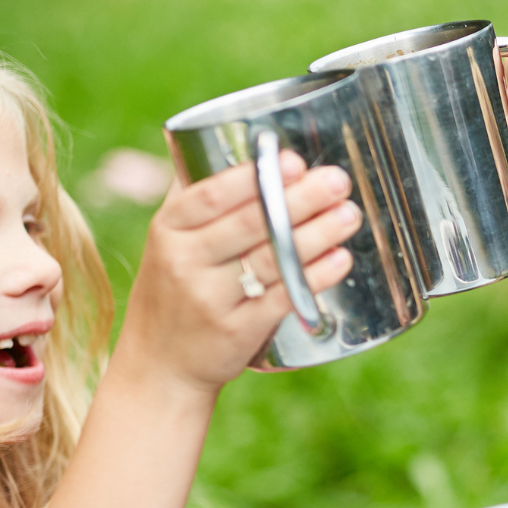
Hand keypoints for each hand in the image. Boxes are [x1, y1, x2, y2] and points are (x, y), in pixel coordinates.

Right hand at [116, 150, 361, 395]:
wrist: (159, 366)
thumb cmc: (173, 292)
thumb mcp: (168, 241)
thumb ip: (195, 198)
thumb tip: (230, 141)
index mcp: (169, 229)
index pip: (211, 195)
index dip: (253, 177)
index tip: (292, 160)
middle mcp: (185, 262)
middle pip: (249, 224)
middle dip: (298, 199)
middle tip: (337, 180)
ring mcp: (211, 299)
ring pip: (271, 259)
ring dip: (316, 234)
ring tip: (348, 214)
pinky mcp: (237, 332)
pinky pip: (282, 298)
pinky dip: (314, 277)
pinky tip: (340, 260)